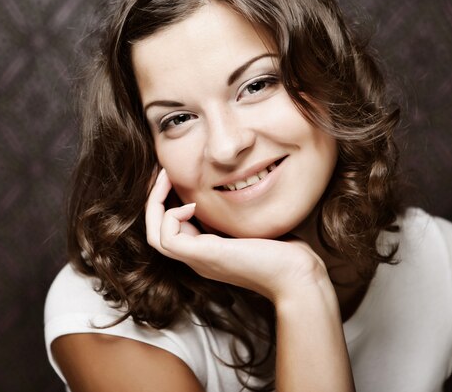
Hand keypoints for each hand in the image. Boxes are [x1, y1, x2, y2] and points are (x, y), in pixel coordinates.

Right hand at [145, 168, 329, 302]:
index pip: (171, 229)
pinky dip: (171, 216)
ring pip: (155, 237)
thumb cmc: (285, 253)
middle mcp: (197, 258)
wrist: (297, 277)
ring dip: (156, 205)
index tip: (174, 176)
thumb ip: (237, 212)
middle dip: (154, 200)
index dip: (166, 202)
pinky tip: (192, 204)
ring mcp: (198, 259)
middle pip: (155, 234)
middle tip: (163, 173)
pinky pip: (167, 238)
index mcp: (207, 251)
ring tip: (168, 180)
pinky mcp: (204, 256)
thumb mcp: (252, 226)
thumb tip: (237, 185)